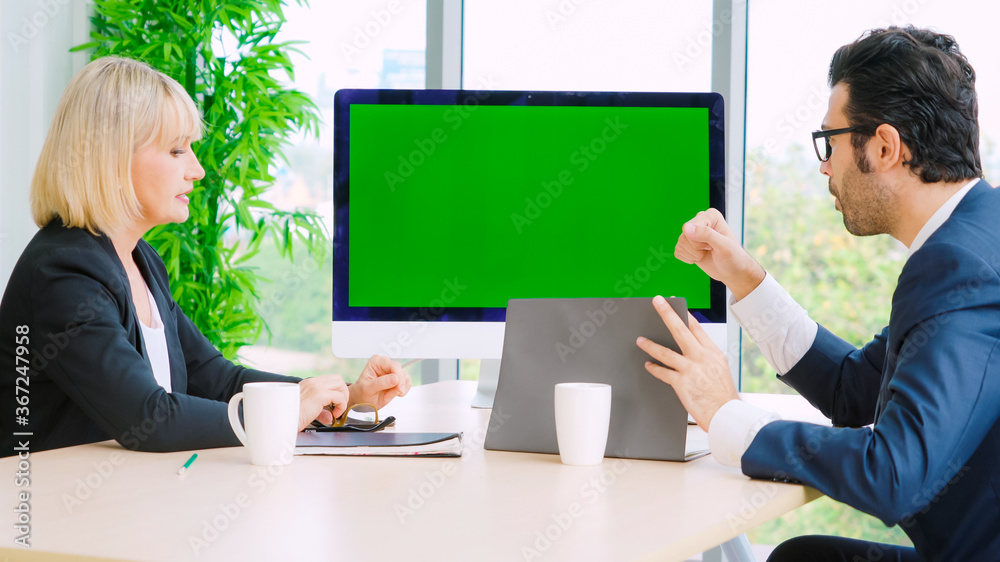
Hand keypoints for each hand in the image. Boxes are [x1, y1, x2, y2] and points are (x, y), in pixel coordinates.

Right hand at [297, 374, 349, 430]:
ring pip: (340, 383)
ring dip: (343, 397)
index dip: (336, 390)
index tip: (336, 403)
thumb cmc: (292, 418)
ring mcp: (316, 386)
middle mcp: (312, 382)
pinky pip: (339, 396)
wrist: (283, 420)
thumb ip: (321, 412)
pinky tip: (335, 415)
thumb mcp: (309, 412)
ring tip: (338, 409)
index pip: (328, 380)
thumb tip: (329, 417)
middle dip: (343, 391)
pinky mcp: (320, 394)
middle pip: (337, 378)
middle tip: (339, 405)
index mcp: (307, 384)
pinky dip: (342, 406)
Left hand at [348, 355, 411, 409]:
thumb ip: (381, 383)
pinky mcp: (398, 380)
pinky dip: (403, 391)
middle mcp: (386, 364)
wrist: (363, 401)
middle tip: (397, 392)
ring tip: (388, 394)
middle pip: (401, 371)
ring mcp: (393, 372)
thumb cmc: (362, 392)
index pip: (393, 365)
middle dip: (400, 383)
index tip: (399, 387)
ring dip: (401, 388)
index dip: (398, 375)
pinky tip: (393, 394)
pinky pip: (407, 383)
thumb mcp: (368, 388)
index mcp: (377, 362)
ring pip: (406, 377)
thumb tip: (395, 379)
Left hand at [636, 295, 738, 431]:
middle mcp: (701, 357)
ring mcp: (691, 369)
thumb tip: (690, 350)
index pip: (696, 327)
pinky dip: (654, 368)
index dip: (684, 314)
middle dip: (667, 313)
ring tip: (640, 339)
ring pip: (665, 351)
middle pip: (680, 330)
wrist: (727, 414)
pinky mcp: (681, 383)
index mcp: (712, 352)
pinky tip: (648, 365)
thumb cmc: (723, 395)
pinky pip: (663, 372)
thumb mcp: (720, 369)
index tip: (675, 303)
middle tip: (657, 301)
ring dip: (650, 345)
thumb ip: (705, 357)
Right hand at [675, 208, 765, 300]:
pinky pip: (677, 252)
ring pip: (680, 245)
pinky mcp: (686, 244)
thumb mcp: (723, 246)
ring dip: (693, 255)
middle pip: (684, 237)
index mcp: (710, 216)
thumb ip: (706, 234)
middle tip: (711, 250)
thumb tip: (685, 228)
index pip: (691, 227)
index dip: (700, 242)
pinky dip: (688, 259)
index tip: (714, 245)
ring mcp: (691, 233)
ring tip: (706, 253)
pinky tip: (700, 257)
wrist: (732, 272)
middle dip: (697, 249)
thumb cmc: (732, 258)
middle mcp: (699, 221)